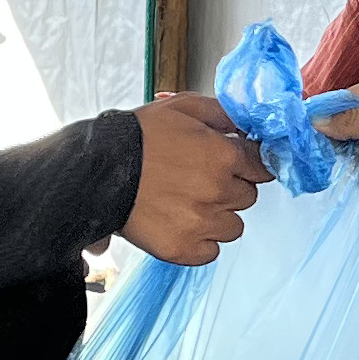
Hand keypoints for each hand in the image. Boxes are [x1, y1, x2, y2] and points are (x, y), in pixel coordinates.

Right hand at [120, 93, 267, 265]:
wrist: (96, 170)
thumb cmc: (137, 136)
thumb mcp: (182, 107)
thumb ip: (223, 114)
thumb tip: (247, 126)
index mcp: (224, 156)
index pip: (261, 167)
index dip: (247, 165)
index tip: (234, 167)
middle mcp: (218, 191)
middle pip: (247, 197)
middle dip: (230, 189)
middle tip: (200, 182)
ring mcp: (201, 223)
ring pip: (233, 227)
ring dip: (218, 217)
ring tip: (188, 204)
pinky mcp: (182, 249)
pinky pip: (210, 251)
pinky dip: (200, 241)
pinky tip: (180, 224)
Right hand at [314, 74, 358, 213]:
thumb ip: (352, 121)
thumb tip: (316, 122)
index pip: (349, 97)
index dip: (327, 111)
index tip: (302, 128)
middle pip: (351, 126)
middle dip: (334, 139)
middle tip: (307, 154)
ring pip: (358, 151)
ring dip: (346, 161)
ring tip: (321, 171)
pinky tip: (343, 185)